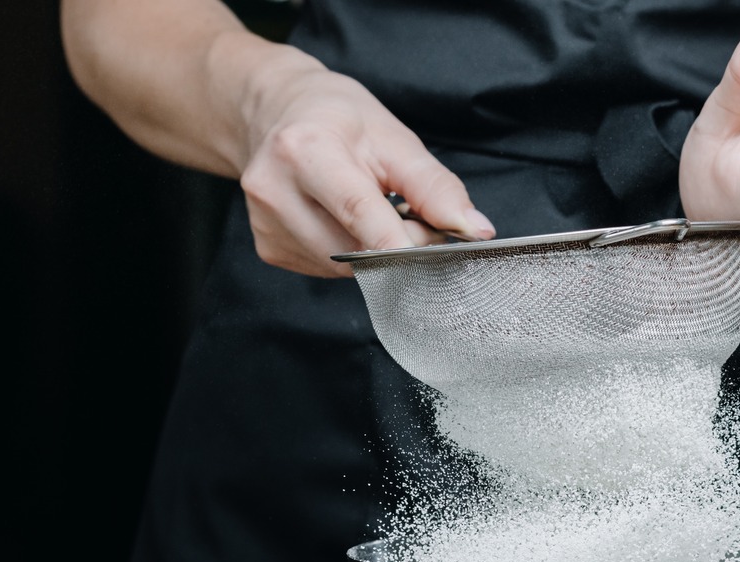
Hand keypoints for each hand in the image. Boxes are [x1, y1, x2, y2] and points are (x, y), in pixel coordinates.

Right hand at [236, 59, 493, 275]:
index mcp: (304, 151)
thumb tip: (474, 231)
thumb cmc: (340, 121)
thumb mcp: (394, 139)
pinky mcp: (268, 248)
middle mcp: (274, 190)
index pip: (358, 211)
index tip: (435, 257)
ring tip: (373, 211)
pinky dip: (347, 253)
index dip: (401, 242)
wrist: (277, 113)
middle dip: (396, 243)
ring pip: (343, 267)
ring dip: (372, 252)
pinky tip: (342, 222)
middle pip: (355, 248)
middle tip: (408, 213)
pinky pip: (326, 269)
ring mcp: (265, 225)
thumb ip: (435, 188)